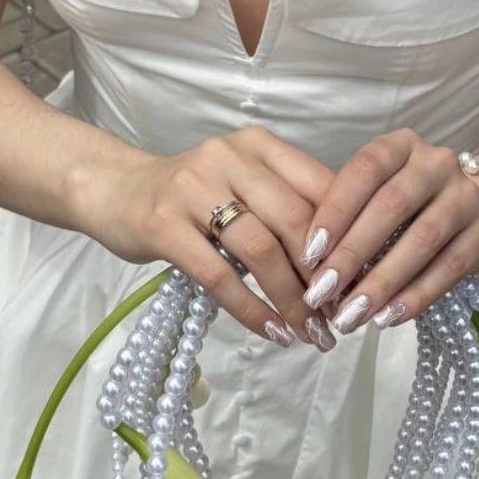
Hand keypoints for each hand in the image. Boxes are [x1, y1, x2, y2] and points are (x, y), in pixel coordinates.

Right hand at [79, 126, 337, 346]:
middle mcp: (230, 158)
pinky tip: (273, 332)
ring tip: (311, 333)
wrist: (113, 189)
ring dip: (293, 299)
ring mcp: (193, 189)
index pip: (321, 189)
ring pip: (261, 250)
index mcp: (259, 146)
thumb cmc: (191, 195)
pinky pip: (218, 275)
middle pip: (296, 221)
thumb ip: (289, 205)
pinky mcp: (164, 225)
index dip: (350, 239)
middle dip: (325, 276)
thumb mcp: (244, 184)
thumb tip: (350, 259)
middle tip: (341, 316)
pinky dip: (252, 310)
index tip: (365, 282)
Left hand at [298, 129, 478, 331]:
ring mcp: (466, 198)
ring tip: (351, 315)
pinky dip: (415, 297)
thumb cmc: (407, 202)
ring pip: (422, 241)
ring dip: (382, 283)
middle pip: (392, 207)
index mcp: (402, 146)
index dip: (336, 210)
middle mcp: (437, 164)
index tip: (309, 253)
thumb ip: (347, 215)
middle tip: (322, 292)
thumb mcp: (377, 191)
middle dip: (352, 254)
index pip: (365, 169)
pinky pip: (448, 270)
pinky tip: (387, 318)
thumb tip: (310, 265)